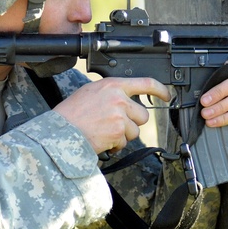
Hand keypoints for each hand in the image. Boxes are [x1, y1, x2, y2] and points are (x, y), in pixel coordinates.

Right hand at [55, 77, 170, 153]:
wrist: (60, 131)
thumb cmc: (70, 114)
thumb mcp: (90, 92)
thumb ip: (110, 94)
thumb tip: (125, 101)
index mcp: (112, 85)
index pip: (145, 83)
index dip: (160, 89)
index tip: (167, 96)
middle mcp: (118, 98)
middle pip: (142, 115)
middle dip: (132, 124)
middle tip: (115, 126)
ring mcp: (120, 115)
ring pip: (135, 131)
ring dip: (123, 136)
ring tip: (104, 133)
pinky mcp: (118, 131)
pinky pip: (125, 142)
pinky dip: (115, 146)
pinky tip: (101, 140)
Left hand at [199, 76, 227, 139]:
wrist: (224, 133)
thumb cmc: (218, 111)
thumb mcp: (213, 99)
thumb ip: (210, 90)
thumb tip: (196, 89)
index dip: (223, 74)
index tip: (209, 80)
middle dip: (218, 92)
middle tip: (204, 101)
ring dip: (220, 107)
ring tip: (206, 114)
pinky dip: (223, 119)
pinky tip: (212, 122)